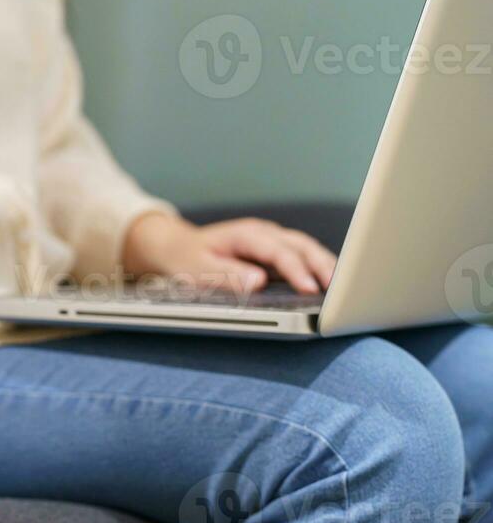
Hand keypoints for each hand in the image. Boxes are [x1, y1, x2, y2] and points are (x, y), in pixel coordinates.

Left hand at [122, 213, 336, 294]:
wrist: (177, 246)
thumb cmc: (186, 258)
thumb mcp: (197, 269)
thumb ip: (227, 275)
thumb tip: (258, 282)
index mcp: (245, 235)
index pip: (278, 251)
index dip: (296, 270)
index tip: (311, 289)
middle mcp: (263, 233)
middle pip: (301, 245)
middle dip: (322, 265)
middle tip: (342, 288)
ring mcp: (271, 240)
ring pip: (306, 248)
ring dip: (325, 264)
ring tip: (345, 286)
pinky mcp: (274, 251)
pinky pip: (301, 256)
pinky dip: (317, 266)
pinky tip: (331, 282)